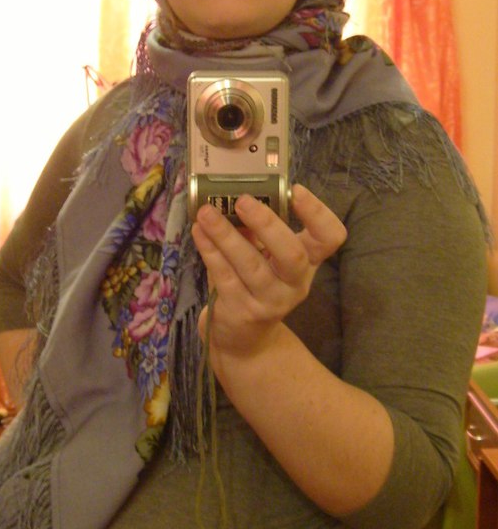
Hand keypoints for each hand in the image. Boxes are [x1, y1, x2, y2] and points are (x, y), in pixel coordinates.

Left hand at [191, 185, 346, 362]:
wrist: (244, 338)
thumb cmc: (256, 284)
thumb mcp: (267, 257)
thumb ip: (257, 231)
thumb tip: (231, 197)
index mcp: (309, 262)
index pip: (331, 237)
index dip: (318, 213)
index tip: (295, 190)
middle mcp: (295, 283)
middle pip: (293, 254)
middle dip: (267, 225)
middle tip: (243, 200)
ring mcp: (270, 301)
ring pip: (251, 265)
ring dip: (226, 235)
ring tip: (206, 212)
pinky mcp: (242, 312)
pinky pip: (225, 277)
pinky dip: (210, 251)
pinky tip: (198, 232)